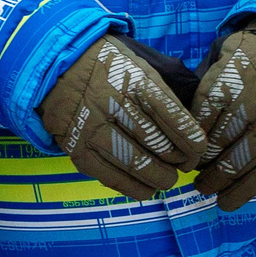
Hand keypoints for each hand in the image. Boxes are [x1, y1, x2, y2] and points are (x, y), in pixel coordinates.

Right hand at [39, 31, 210, 199]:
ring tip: (168, 179)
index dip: (190, 138)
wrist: (57, 69)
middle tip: (185, 166)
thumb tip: (189, 132)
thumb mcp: (139, 67)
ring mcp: (93, 129)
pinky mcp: (78, 150)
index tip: (198, 148)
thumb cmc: (107, 68)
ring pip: (135, 164)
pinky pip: (110, 177)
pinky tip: (146, 189)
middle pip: (156, 143)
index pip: (171, 116)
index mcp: (133, 81)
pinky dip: (133, 188)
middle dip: (178, 161)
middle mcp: (113, 105)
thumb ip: (162, 96)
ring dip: (159, 178)